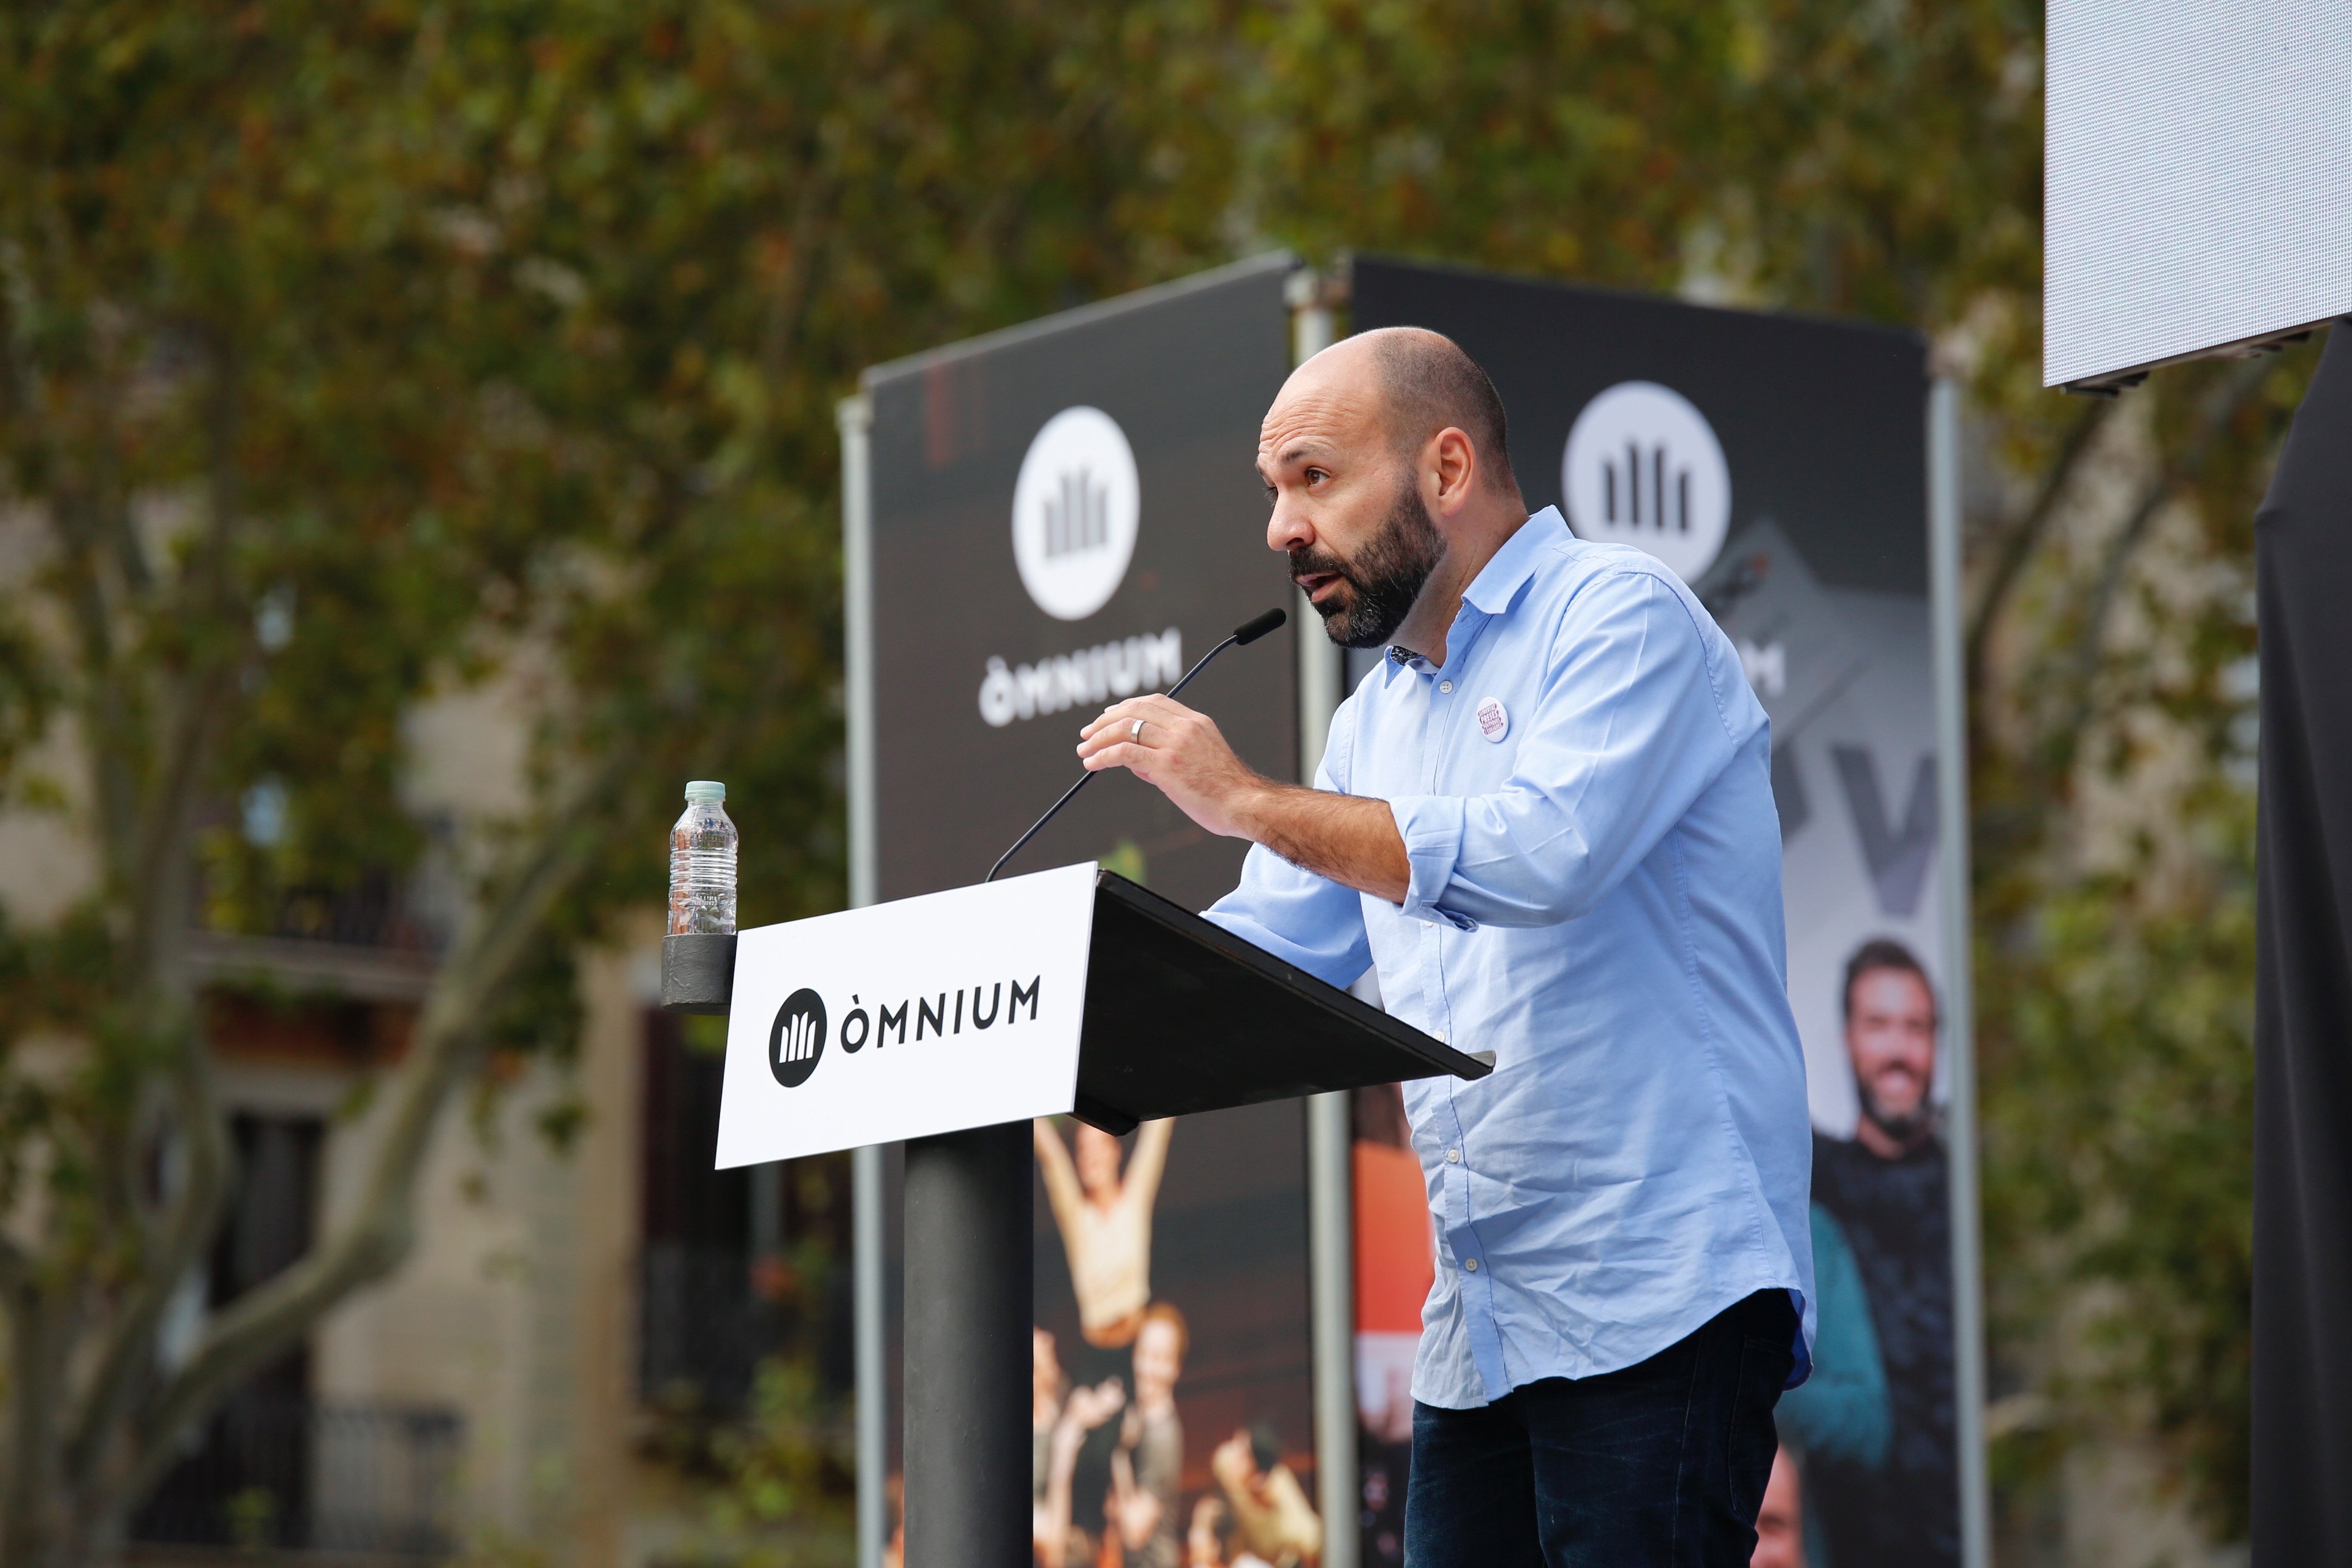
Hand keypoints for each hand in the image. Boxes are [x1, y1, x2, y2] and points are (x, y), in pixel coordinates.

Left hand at [1080, 694, 1411, 902]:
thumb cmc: (1228, 794)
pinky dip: (1103, 755)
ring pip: (1125, 728)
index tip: (1108, 718)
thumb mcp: (1203, 763)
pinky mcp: (1167, 764)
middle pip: (1135, 710)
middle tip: (1087, 734)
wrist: (1248, 806)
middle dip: (1106, 720)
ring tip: (1084, 751)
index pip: (1155, 702)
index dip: (1126, 707)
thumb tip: (1138, 763)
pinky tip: (1092, 764)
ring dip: (1099, 738)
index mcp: (1197, 723)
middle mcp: (1186, 727)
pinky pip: (1124, 752)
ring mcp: (1176, 743)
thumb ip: (1171, 757)